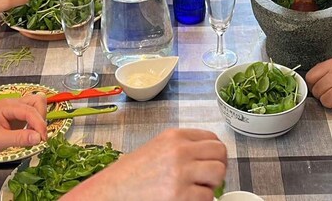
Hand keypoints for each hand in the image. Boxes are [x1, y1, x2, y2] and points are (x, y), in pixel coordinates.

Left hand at [0, 95, 47, 159]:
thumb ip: (19, 138)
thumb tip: (39, 138)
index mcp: (6, 106)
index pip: (30, 110)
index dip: (39, 124)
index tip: (43, 139)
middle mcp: (13, 104)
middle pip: (37, 102)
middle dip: (41, 119)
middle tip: (39, 137)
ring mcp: (16, 110)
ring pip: (37, 106)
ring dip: (40, 120)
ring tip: (35, 136)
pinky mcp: (17, 118)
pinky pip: (33, 115)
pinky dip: (36, 124)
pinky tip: (31, 136)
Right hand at [64, 128, 226, 200]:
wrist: (111, 194)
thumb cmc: (130, 176)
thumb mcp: (156, 150)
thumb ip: (182, 149)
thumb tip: (209, 159)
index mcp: (174, 137)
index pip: (212, 138)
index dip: (215, 154)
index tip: (211, 163)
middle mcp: (179, 151)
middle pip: (220, 153)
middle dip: (217, 168)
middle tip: (206, 180)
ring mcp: (181, 173)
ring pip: (218, 174)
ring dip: (211, 185)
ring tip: (196, 191)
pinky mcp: (181, 195)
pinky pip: (207, 197)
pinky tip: (185, 200)